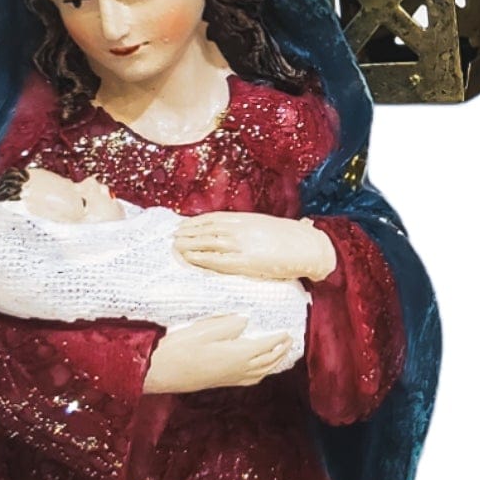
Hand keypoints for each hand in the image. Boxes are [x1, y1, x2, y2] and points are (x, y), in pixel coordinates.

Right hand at [143, 313, 298, 393]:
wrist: (159, 372)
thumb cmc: (179, 348)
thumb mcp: (204, 330)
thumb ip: (228, 325)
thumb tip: (247, 320)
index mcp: (238, 354)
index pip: (266, 346)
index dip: (279, 338)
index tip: (288, 330)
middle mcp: (238, 369)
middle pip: (268, 361)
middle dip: (281, 351)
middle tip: (290, 340)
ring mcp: (229, 378)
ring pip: (261, 372)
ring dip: (274, 363)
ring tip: (281, 355)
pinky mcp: (221, 382)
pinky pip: (250, 379)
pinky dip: (262, 372)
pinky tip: (259, 369)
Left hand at [175, 212, 336, 282]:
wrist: (307, 246)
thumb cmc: (290, 238)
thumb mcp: (265, 225)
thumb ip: (247, 226)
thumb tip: (231, 229)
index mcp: (245, 219)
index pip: (213, 218)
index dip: (195, 221)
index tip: (182, 223)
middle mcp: (240, 229)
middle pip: (206, 229)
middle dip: (187, 232)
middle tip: (172, 235)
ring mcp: (241, 245)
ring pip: (207, 243)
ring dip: (189, 244)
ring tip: (175, 246)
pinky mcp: (245, 262)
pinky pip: (217, 261)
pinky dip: (201, 259)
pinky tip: (190, 259)